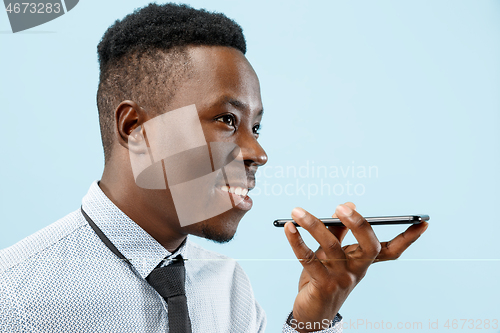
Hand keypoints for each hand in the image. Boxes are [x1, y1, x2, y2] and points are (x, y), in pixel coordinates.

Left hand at [284, 202, 427, 331]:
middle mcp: (357, 270)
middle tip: (341, 207)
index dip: (408, 238)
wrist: (312, 314)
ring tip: (297, 211)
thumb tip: (349, 204)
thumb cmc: (323, 279)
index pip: (391, 250)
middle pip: (370, 246)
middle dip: (359, 224)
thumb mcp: (332, 254)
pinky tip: (289, 228)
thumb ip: (339, 231)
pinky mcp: (322, 285)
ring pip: (332, 247)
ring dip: (313, 225)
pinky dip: (296, 241)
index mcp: (363, 262)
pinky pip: (308, 259)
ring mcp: (342, 279)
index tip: (422, 223)